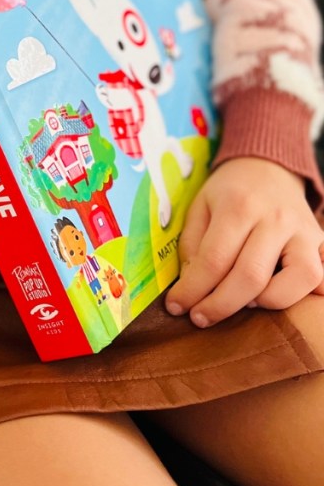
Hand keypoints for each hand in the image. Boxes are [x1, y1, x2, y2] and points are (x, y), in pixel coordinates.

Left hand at [165, 157, 323, 327]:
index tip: (175, 306)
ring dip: (266, 302)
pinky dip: (302, 295)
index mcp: (238, 207)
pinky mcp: (322, 242)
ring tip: (241, 303)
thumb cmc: (227, 192)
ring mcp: (305, 232)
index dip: (192, 290)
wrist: (267, 167)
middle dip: (220, 305)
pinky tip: (274, 297)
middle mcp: (276, 219)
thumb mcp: (199, 207)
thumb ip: (192, 246)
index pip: (214, 260)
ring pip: (299, 279)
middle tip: (199, 318)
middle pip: (251, 275)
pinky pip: (322, 277)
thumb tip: (192, 286)